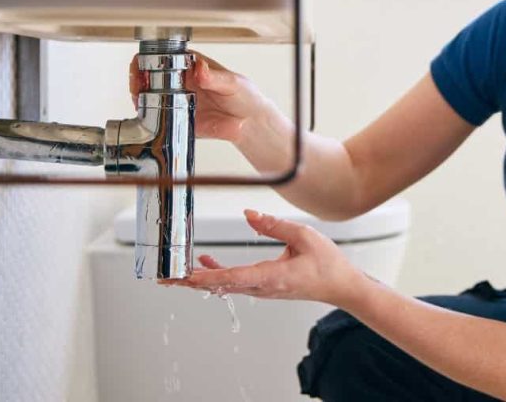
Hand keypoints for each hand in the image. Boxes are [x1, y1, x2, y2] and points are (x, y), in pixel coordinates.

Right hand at [129, 51, 269, 142]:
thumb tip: (199, 67)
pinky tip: (145, 114)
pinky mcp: (178, 119)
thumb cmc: (245, 97)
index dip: (150, 58)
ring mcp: (178, 100)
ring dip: (139, 95)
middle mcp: (182, 82)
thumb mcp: (233, 83)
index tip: (143, 65)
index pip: (165, 56)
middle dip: (138, 77)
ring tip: (138, 97)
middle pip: (151, 75)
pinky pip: (158, 117)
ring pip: (149, 95)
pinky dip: (148, 115)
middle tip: (138, 83)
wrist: (250, 123)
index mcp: (193, 66)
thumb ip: (215, 76)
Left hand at [159, 210, 366, 307]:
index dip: (203, 277)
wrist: (342, 286)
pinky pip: (234, 282)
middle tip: (163, 277)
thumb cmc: (327, 264)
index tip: (182, 276)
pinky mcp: (264, 286)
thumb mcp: (304, 236)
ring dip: (199, 278)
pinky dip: (216, 274)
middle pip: (218, 285)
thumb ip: (274, 225)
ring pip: (223, 285)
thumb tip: (248, 215)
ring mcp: (262, 290)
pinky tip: (206, 264)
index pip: (230, 278)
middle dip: (189, 281)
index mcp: (270, 276)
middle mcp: (262, 287)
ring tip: (174, 271)